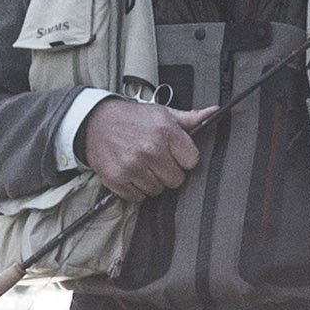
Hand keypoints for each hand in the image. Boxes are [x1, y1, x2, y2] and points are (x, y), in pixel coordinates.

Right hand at [80, 99, 218, 201]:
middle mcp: (150, 150)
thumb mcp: (163, 113)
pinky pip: (138, 198)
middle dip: (169, 172)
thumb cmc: (134, 118)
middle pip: (177, 180)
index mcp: (166, 132)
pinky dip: (135, 190)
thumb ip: (190, 118)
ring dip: (152, 181)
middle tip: (157, 160)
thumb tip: (214, 112)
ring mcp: (133, 166)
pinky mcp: (117, 179)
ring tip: (142, 165)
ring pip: (158, 190)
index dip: (185, 159)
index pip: (192, 162)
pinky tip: (131, 174)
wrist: (95, 122)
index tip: (176, 154)